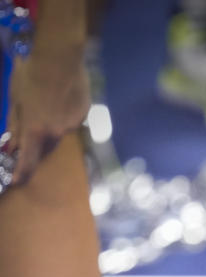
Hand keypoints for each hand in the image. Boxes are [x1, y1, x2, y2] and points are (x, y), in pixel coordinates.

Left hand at [6, 46, 90, 185]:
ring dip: (51, 129)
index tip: (16, 181)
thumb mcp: (14, 99)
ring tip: (46, 109)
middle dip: (37, 148)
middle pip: (46, 148)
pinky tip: (59, 100)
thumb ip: (14, 125)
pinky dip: (63, 116)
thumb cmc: (29, 75)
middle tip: (29, 139)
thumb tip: (12, 145)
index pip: (28, 158)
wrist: (59, 58)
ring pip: (59, 133)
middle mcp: (56, 132)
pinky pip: (70, 121)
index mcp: (35, 130)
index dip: (21, 171)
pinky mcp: (84, 113)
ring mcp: (72, 124)